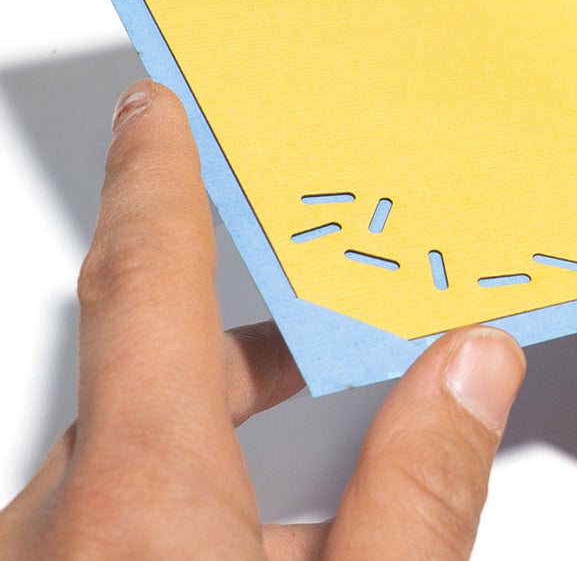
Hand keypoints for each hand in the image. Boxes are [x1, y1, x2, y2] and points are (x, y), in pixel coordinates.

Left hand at [0, 80, 525, 559]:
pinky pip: (100, 540)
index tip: (154, 108)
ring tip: (324, 522)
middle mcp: (56, 531)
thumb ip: (419, 491)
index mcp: (139, 502)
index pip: (145, 285)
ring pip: (125, 481)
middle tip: (321, 330)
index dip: (157, 181)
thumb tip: (471, 368)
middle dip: (244, 354)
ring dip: (216, 473)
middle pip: (146, 387)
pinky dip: (175, 536)